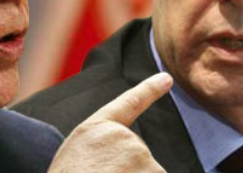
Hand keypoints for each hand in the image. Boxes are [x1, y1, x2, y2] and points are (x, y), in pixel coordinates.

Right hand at [46, 72, 172, 172]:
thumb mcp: (75, 161)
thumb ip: (102, 153)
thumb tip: (129, 162)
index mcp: (95, 130)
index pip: (128, 104)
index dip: (149, 90)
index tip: (167, 79)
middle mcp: (120, 136)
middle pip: (139, 158)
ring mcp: (138, 153)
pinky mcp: (153, 170)